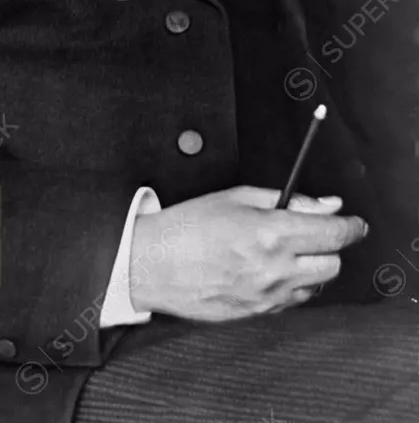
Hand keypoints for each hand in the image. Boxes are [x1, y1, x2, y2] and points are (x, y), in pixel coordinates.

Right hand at [129, 185, 367, 321]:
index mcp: (271, 233)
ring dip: (310, 266)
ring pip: (315, 284)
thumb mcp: (236, 196)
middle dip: (329, 245)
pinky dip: (291, 283)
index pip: (334, 233)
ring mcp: (268, 295)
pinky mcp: (258, 313)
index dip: (352, 226)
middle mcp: (275, 268)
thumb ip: (288, 200)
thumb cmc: (188, 225)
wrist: (154, 264)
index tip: (355, 223)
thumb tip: (327, 205)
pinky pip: (293, 300)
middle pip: (333, 263)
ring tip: (281, 249)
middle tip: (310, 231)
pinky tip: (266, 268)